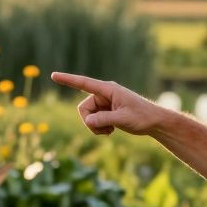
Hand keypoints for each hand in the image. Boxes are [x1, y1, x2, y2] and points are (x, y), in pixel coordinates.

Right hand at [51, 72, 166, 135]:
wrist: (153, 122)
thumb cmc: (142, 117)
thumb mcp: (123, 119)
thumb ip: (104, 119)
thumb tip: (87, 121)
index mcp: (108, 89)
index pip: (84, 83)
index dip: (68, 80)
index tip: (54, 75)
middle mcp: (104, 94)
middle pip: (83, 109)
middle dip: (90, 122)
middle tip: (105, 129)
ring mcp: (104, 103)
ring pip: (87, 116)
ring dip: (95, 127)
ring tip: (111, 130)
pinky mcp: (105, 111)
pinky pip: (93, 121)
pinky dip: (99, 128)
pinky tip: (111, 130)